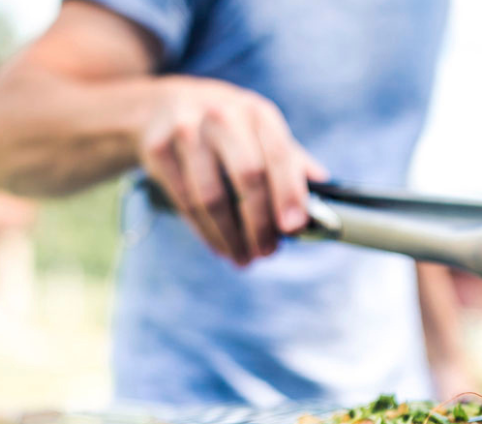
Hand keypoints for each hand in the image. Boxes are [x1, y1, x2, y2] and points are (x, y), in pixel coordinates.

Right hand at [135, 77, 327, 264]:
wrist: (158, 106)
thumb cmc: (223, 125)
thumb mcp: (257, 129)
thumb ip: (289, 157)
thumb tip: (324, 185)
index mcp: (256, 112)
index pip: (279, 155)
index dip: (289, 194)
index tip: (294, 228)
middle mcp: (222, 116)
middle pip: (247, 178)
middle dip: (260, 223)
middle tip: (268, 252)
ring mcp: (187, 131)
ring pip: (211, 197)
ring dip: (231, 236)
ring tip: (244, 258)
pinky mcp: (158, 150)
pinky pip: (185, 203)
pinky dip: (206, 233)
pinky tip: (220, 247)